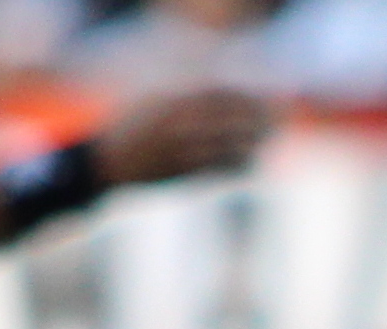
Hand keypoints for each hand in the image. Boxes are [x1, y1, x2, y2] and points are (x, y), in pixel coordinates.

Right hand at [91, 89, 270, 188]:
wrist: (112, 163)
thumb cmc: (137, 129)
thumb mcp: (157, 102)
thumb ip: (187, 97)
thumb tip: (223, 94)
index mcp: (172, 102)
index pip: (217, 96)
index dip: (243, 98)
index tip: (261, 100)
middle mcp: (179, 126)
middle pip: (229, 120)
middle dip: (255, 121)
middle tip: (274, 122)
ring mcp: (182, 151)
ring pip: (228, 147)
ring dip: (252, 145)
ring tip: (266, 141)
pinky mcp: (185, 175)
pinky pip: (221, 169)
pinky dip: (240, 164)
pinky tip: (252, 161)